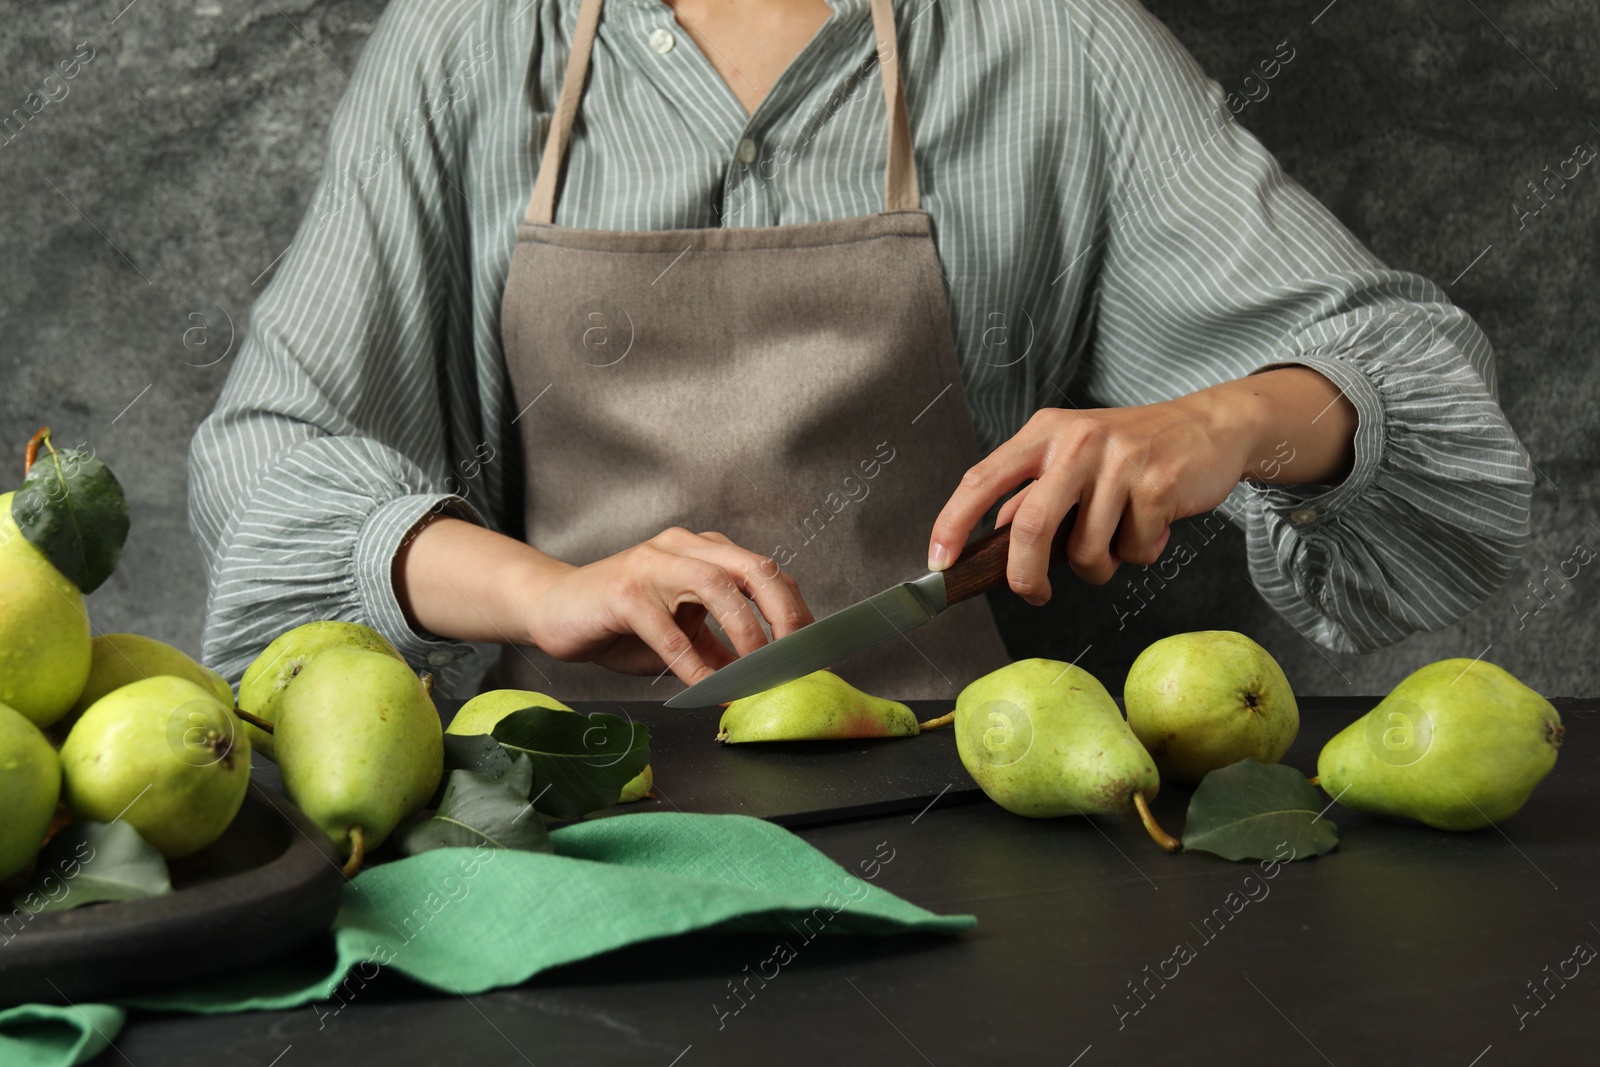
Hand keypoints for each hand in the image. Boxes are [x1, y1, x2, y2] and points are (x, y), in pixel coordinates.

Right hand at [522, 527, 814, 685]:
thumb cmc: (620, 622)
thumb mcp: (682, 638)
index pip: (766, 572)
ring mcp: (653, 565)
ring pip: (716, 586)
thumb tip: (763, 682)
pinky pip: (668, 629)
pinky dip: (691, 663)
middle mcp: (683, 548)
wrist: (552, 609)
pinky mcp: (623, 591)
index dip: (794, 610)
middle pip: (752, 569)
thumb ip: (720, 653)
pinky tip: (703, 688)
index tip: (812, 651)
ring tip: (755, 672)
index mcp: (705, 552)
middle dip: (783, 614)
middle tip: (796, 658)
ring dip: (744, 633)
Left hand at [925, 368, 1357, 603]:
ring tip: (1119, 539)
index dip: (953, 522)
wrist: (1211, 425)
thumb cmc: (1134, 450)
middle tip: (1035, 593)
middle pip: (1031, 526)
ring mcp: (1118, 462)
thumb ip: (1034, 492)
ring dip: (1101, 566)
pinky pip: (1133, 550)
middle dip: (1025, 576)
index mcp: (1045, 433)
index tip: (938, 561)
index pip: (981, 478)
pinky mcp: (1158, 483)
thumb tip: (998, 536)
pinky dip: (1141, 553)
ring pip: (1087, 551)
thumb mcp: (1074, 456)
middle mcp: (1076, 441)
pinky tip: (1154, 524)